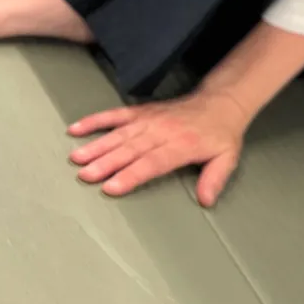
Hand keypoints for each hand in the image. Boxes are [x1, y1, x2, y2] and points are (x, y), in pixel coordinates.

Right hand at [67, 91, 249, 205]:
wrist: (222, 102)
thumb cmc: (221, 135)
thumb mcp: (227, 158)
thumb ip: (215, 179)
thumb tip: (206, 201)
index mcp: (183, 144)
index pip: (154, 161)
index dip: (132, 174)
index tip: (111, 187)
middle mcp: (164, 131)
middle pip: (132, 148)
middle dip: (107, 162)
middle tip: (85, 175)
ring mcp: (151, 119)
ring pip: (121, 133)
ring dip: (98, 145)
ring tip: (76, 158)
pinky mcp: (142, 112)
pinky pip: (116, 115)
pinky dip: (96, 120)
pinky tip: (76, 129)